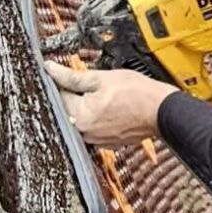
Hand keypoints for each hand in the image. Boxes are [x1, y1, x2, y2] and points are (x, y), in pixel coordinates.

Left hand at [45, 60, 170, 147]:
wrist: (161, 110)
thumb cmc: (135, 93)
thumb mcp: (100, 78)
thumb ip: (71, 76)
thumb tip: (50, 69)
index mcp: (80, 118)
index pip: (60, 96)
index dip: (66, 81)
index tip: (76, 75)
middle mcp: (86, 134)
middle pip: (71, 110)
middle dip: (79, 95)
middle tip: (97, 85)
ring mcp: (99, 141)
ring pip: (85, 119)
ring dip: (91, 106)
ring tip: (108, 97)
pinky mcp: (110, 143)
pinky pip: (98, 127)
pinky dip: (102, 117)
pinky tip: (114, 108)